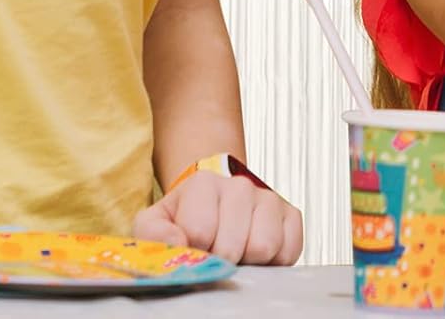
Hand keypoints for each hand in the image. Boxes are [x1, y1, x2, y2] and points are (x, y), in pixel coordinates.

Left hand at [132, 171, 302, 265]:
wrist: (213, 205)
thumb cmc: (182, 220)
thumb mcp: (154, 224)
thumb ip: (154, 233)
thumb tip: (179, 242)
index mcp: (204, 183)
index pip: (200, 230)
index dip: (194, 250)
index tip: (192, 248)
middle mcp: (239, 185)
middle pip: (233, 245)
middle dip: (220, 259)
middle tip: (214, 253)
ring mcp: (268, 198)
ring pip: (264, 247)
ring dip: (247, 261)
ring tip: (235, 253)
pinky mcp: (290, 215)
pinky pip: (289, 250)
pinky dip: (273, 262)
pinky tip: (255, 253)